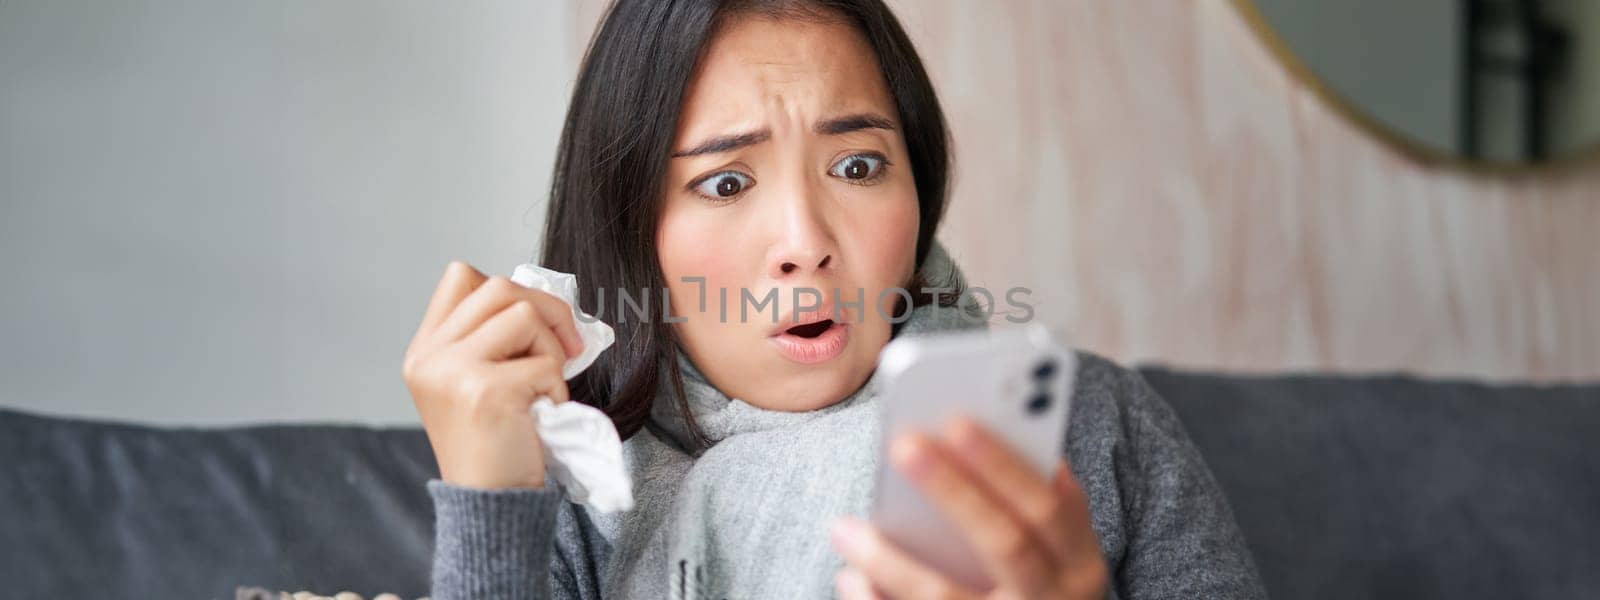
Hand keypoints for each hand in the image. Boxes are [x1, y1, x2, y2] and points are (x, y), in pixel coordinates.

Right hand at [401, 261, 584, 489]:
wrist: (490, 504)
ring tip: (544, 386)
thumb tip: (546, 302)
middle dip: (548, 310)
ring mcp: (453, 371)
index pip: (461, 276)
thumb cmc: (497, 443)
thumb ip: (492, 339)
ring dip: (552, 349)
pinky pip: (546, 363)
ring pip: (524, 314)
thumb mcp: (476, 383)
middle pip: (499, 286)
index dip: (507, 290)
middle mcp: (430, 356)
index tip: (531, 326)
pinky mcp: (484, 391)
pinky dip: (557, 388)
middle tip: (569, 347)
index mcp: (425, 350)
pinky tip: (541, 414)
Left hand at [830, 417, 1108, 598]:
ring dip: (891, 560)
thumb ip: (1035, 502)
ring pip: (946, 597)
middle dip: (953, 490)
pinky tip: (850, 575)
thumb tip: (986, 430)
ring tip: (844, 527)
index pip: (1048, 507)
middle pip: (1004, 543)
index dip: (1005, 465)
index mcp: (1079, 564)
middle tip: (903, 445)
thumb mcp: (1060, 550)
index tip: (956, 420)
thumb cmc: (1040, 583)